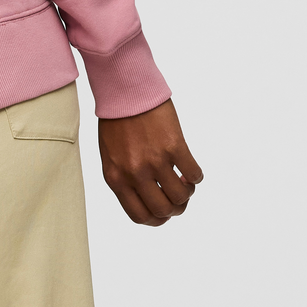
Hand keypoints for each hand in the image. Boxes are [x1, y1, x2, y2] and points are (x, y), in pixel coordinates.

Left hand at [98, 99, 202, 225]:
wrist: (124, 88)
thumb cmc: (116, 119)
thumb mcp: (111, 154)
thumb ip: (125, 178)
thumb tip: (148, 198)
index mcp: (115, 177)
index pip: (140, 216)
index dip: (157, 218)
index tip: (165, 210)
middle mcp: (134, 173)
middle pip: (163, 211)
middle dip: (175, 208)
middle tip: (179, 195)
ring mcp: (154, 160)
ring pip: (181, 196)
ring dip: (187, 192)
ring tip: (184, 178)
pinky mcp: (173, 146)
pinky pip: (194, 174)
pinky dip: (196, 176)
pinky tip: (189, 166)